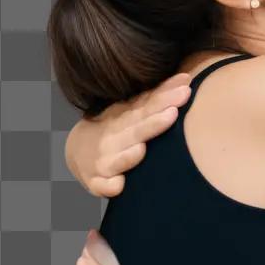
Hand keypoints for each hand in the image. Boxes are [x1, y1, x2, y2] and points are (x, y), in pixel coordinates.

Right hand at [66, 72, 192, 196]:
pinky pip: (104, 186)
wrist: (78, 149)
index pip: (147, 106)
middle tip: (172, 114)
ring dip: (128, 155)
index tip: (184, 89)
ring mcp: (104, 160)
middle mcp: (113, 137)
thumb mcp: (132, 110)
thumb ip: (158, 97)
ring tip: (140, 149)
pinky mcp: (96, 182)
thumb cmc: (116, 128)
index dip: (165, 98)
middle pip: (136, 130)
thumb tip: (186, 78)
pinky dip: (109, 186)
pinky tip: (119, 185)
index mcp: (125, 118)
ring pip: (118, 159)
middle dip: (153, 123)